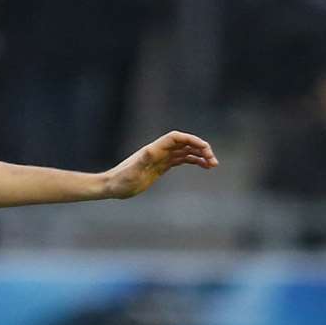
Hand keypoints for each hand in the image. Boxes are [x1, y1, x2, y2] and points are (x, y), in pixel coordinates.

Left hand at [102, 130, 217, 198]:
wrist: (112, 187)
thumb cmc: (121, 181)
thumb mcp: (132, 172)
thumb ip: (142, 161)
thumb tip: (151, 150)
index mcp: (154, 150)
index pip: (176, 138)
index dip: (192, 140)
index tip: (205, 149)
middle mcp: (159, 151)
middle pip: (184, 143)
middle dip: (201, 149)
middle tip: (213, 161)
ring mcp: (161, 158)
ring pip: (185, 151)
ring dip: (200, 155)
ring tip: (213, 165)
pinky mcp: (161, 167)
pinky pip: (181, 160)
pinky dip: (193, 161)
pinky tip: (203, 166)